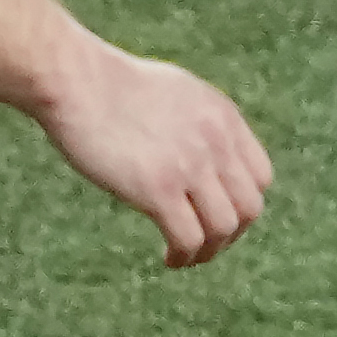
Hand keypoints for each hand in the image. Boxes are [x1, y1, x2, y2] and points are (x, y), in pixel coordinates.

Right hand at [38, 44, 274, 264]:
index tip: (219, 216)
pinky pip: (188, 237)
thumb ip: (199, 122)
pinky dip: (184, 256)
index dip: (242, 203)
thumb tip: (204, 153)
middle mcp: (215, 142)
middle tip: (205, 244)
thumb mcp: (177, 92)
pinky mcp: (156, 188)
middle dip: (231, 234)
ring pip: (223, 228)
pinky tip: (168, 257)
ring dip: (209, 251)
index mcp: (223, 117)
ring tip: (186, 257)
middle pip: (249, 208)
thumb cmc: (112, 84)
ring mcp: (189, 165)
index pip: (261, 177)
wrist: (76, 79)